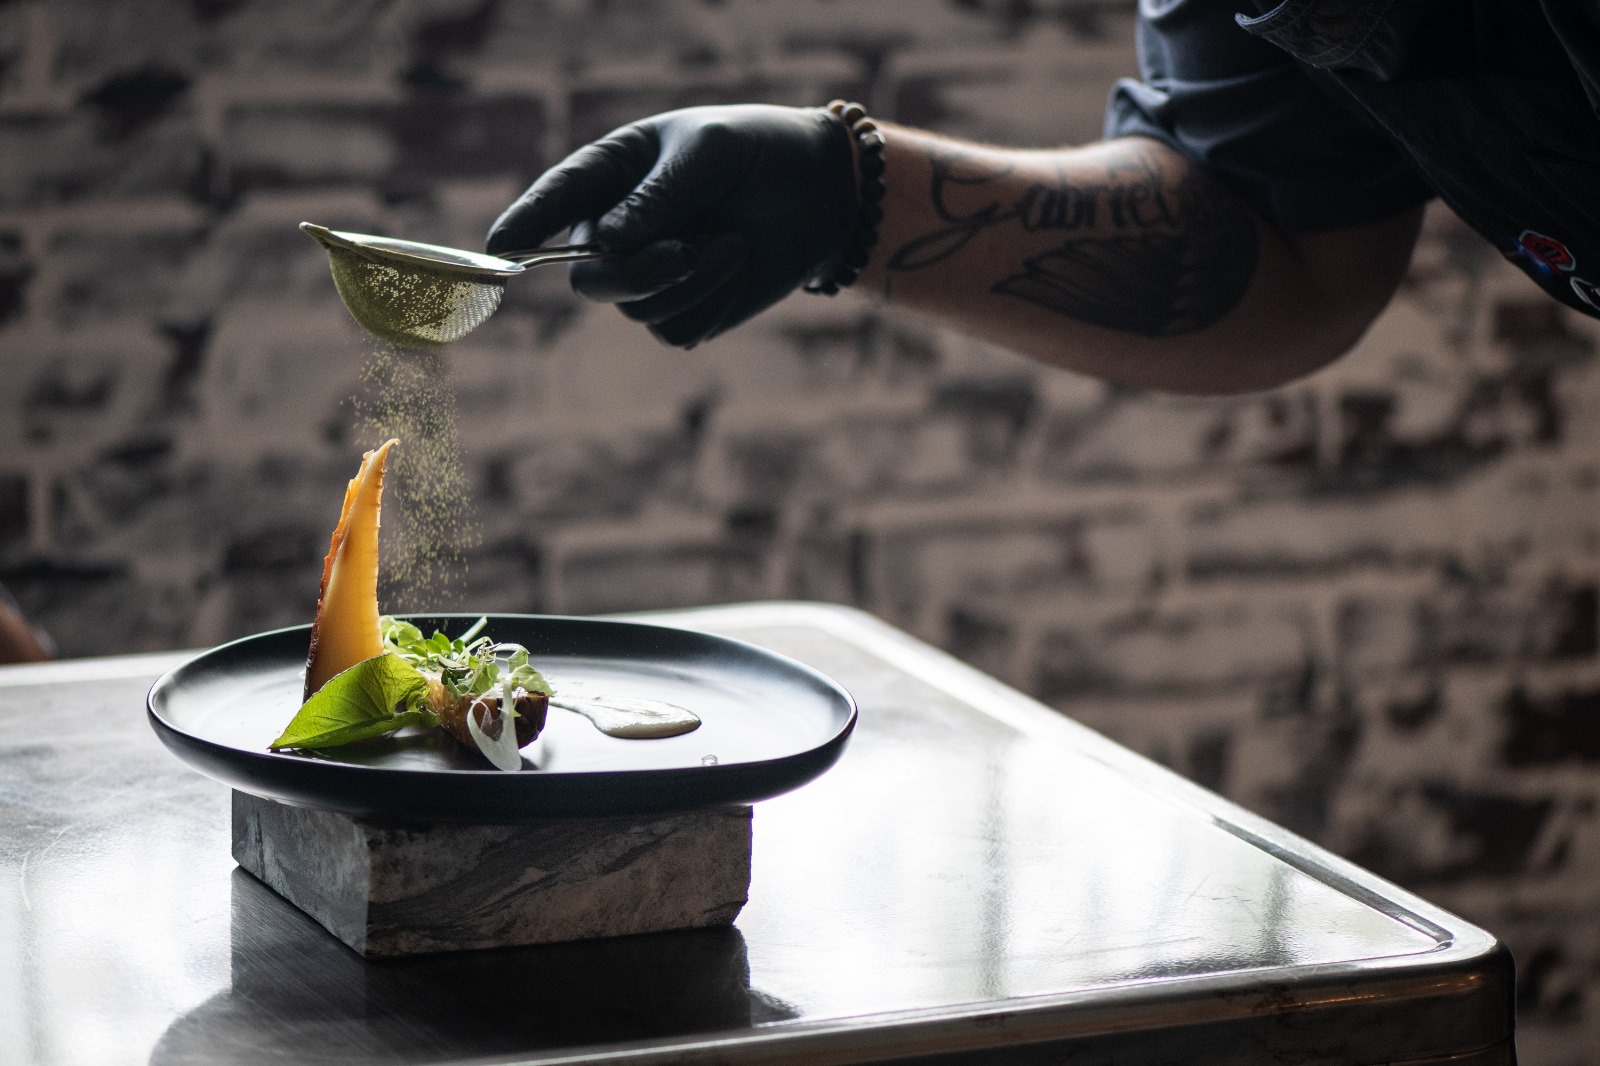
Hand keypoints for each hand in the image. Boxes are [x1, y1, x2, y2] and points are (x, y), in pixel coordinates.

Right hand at [487, 104, 856, 347]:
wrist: (820, 194)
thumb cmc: (757, 154)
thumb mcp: (709, 154)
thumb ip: (658, 194)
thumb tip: (609, 244)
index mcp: (610, 174)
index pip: (555, 200)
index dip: (525, 224)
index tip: (499, 248)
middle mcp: (615, 230)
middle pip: (590, 279)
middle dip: (636, 274)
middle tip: (685, 255)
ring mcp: (646, 276)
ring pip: (636, 309)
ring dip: (691, 284)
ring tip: (734, 242)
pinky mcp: (681, 310)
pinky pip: (675, 330)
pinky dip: (711, 303)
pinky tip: (737, 265)